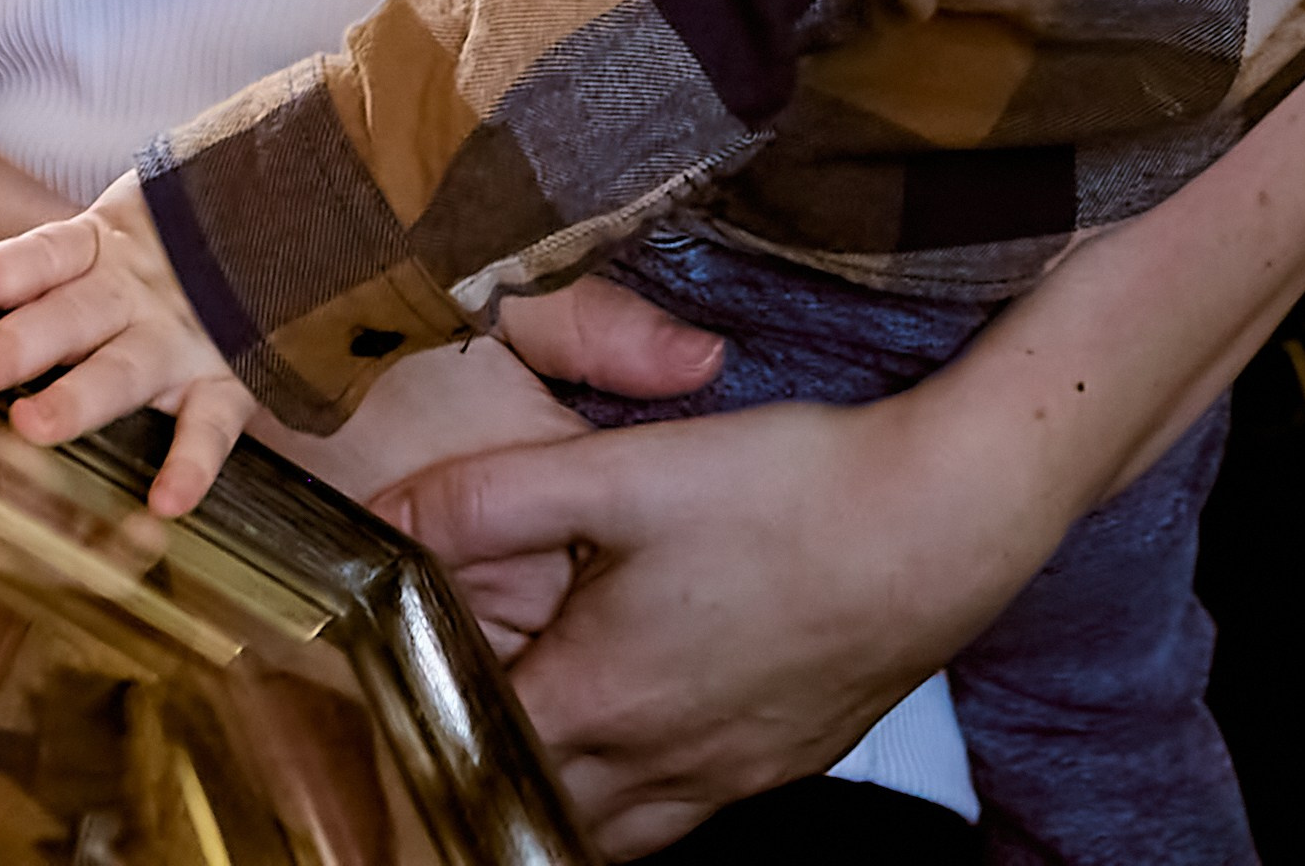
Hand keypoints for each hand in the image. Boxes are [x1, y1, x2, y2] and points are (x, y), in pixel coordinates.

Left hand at [0, 173, 253, 516]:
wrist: (269, 233)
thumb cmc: (165, 249)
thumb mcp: (112, 237)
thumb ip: (48, 266)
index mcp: (102, 253)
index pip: (44, 255)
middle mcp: (135, 296)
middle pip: (71, 315)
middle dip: (20, 343)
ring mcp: (181, 339)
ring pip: (125, 368)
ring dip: (79, 398)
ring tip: (32, 427)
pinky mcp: (228, 380)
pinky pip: (212, 426)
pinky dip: (192, 464)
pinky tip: (166, 503)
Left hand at [378, 393, 1022, 857]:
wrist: (938, 528)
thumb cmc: (787, 495)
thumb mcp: (623, 474)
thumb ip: (491, 497)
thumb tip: (380, 520)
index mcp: (594, 699)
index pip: (462, 759)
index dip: (405, 737)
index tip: (367, 713)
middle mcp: (651, 765)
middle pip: (524, 813)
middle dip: (470, 783)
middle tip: (427, 736)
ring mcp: (720, 778)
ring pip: (600, 830)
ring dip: (547, 798)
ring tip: (515, 743)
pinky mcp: (773, 764)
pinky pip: (672, 815)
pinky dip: (626, 798)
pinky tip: (629, 734)